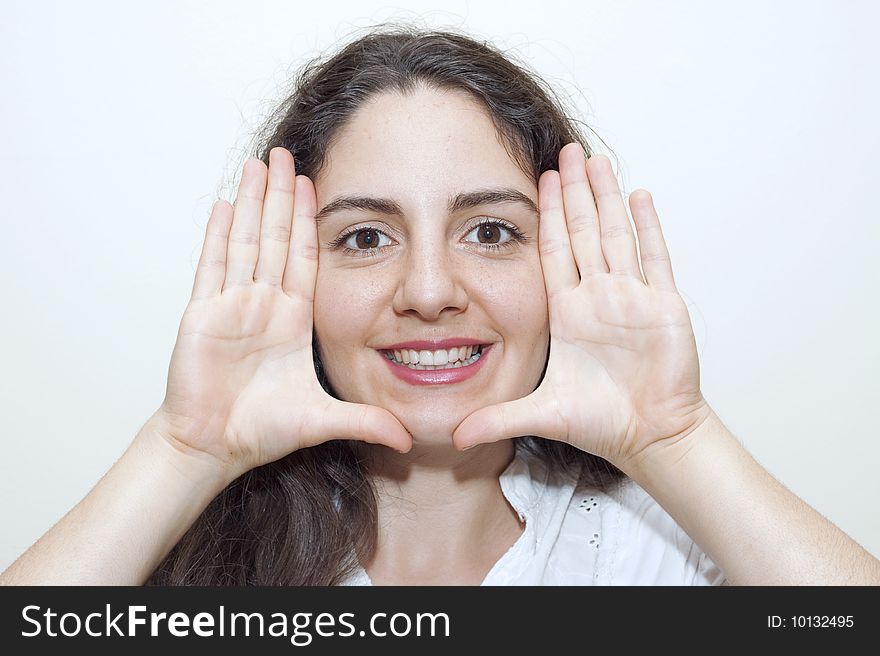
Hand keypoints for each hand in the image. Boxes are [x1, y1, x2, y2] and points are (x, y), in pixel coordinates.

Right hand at [157, 148, 411, 477]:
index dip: (309, 222)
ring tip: (260, 164)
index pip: (304, 258)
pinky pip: (212, 266)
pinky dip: (218, 235)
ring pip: (246, 241)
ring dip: (253, 202)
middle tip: (287, 155)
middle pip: (275, 238)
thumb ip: (366, 422)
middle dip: (282, 196)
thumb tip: (409, 439)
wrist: (214, 446)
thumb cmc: (260, 431)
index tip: (316, 186)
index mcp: (292, 320)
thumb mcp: (324, 418)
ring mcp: (232, 305)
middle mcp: (263, 305)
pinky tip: (224, 203)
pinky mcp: (203, 314)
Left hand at [452, 143, 710, 469]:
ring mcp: (632, 297)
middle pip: (582, 231)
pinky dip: (647, 227)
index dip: (546, 216)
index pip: (553, 251)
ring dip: (606, 197)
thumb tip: (453, 437)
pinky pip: (654, 258)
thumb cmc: (601, 422)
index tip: (539, 180)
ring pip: (615, 234)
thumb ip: (497, 419)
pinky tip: (638, 195)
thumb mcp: (540, 413)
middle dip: (575, 191)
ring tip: (597, 159)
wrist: (649, 436)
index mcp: (568, 311)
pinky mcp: (664, 306)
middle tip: (568, 150)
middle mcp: (598, 296)